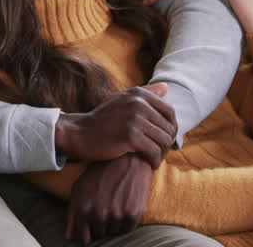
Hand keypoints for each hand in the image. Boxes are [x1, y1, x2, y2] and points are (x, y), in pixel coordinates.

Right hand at [55, 84, 177, 168]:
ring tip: (155, 158)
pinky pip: (154, 151)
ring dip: (162, 153)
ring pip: (164, 140)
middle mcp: (139, 103)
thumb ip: (146, 93)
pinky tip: (151, 164)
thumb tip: (166, 88)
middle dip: (167, 143)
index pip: (170, 111)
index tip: (165, 138)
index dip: (172, 127)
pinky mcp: (131, 136)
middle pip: (168, 127)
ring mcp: (135, 119)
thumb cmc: (103, 119)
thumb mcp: (123, 100)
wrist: (80, 133)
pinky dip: (155, 161)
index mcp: (139, 94)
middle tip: (159, 152)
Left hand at [66, 154, 153, 244]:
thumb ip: (72, 214)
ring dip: (114, 222)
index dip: (88, 232)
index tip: (91, 226)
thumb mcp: (79, 188)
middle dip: (101, 225)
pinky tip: (125, 205)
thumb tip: (68, 236)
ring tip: (115, 204)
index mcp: (83, 209)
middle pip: (100, 234)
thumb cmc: (100, 172)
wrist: (126, 158)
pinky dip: (127, 221)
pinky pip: (128, 229)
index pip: (84, 238)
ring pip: (114, 231)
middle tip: (106, 207)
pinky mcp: (133, 213)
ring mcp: (116, 215)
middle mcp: (99, 215)